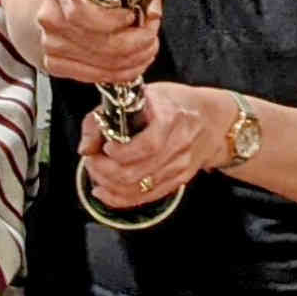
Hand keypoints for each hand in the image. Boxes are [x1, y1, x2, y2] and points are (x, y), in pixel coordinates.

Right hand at [35, 0, 160, 86]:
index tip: (136, 17)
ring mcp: (50, 43)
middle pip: (101, 43)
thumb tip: (152, 14)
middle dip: (137, 43)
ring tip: (147, 50)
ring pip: (102, 64)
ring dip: (134, 60)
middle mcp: (52, 16)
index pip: (84, 12)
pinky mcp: (54, 63)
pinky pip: (93, 76)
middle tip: (151, 37)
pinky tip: (132, 63)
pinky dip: (120, 74)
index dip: (116, 20)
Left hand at [79, 82, 235, 213]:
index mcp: (171, 117)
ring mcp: (180, 165)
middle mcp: (179, 144)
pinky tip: (104, 191)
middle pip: (136, 173)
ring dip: (108, 184)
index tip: (105, 146)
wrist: (211, 119)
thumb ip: (105, 117)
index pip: (147, 145)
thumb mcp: (138, 96)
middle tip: (91, 160)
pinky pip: (145, 197)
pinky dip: (119, 198)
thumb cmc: (171, 103)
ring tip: (96, 172)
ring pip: (137, 188)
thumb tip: (86, 148)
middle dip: (104, 171)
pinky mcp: (179, 180)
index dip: (120, 152)